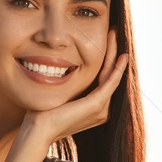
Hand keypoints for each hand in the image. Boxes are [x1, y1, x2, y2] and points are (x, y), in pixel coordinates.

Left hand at [24, 28, 128, 146]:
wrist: (39, 130)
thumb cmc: (44, 113)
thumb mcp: (60, 94)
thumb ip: (69, 84)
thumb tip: (63, 66)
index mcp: (94, 108)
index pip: (103, 79)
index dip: (106, 59)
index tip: (105, 40)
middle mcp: (102, 110)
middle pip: (110, 75)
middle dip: (112, 53)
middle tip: (114, 32)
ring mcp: (101, 109)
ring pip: (112, 76)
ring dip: (114, 54)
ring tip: (115, 35)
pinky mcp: (96, 105)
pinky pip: (111, 82)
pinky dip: (117, 69)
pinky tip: (122, 56)